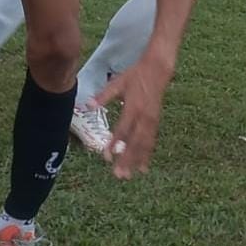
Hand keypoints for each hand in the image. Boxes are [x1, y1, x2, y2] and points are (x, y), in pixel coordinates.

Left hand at [94, 53, 174, 178]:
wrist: (158, 69)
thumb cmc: (136, 75)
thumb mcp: (118, 82)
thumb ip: (104, 96)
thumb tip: (87, 105)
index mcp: (133, 106)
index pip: (122, 129)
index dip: (114, 144)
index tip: (106, 156)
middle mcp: (143, 116)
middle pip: (134, 142)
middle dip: (126, 159)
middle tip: (119, 175)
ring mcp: (151, 120)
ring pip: (143, 145)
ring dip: (136, 161)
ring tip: (128, 176)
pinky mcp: (156, 122)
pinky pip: (151, 142)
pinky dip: (146, 155)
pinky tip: (143, 168)